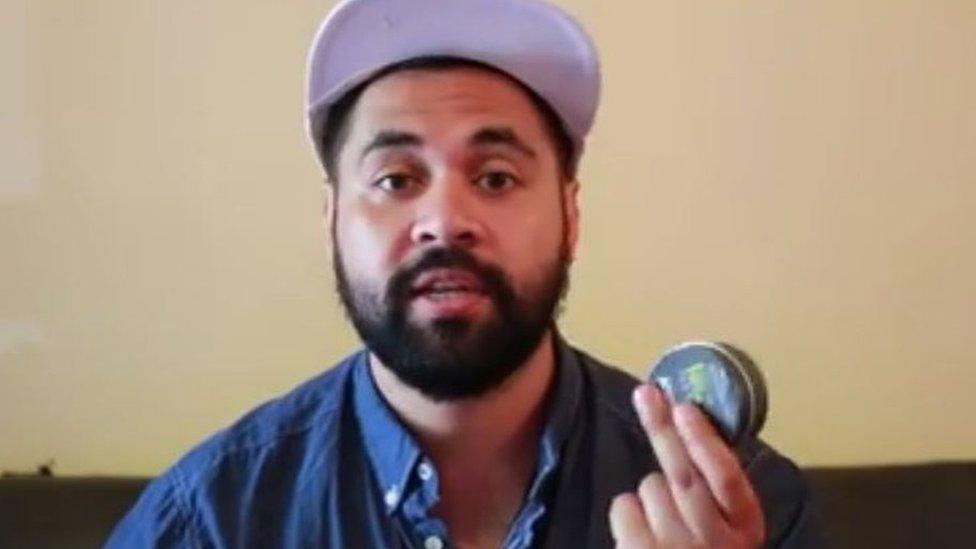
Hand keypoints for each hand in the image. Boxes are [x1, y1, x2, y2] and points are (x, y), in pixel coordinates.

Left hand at [608, 384, 764, 547]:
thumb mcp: (727, 537)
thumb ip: (718, 500)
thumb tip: (689, 438)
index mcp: (746, 532)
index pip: (728, 477)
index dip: (704, 439)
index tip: (685, 407)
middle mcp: (715, 541)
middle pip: (682, 472)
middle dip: (662, 429)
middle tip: (647, 395)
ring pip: (650, 486)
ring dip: (648, 494)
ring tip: (659, 526)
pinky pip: (623, 506)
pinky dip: (626, 514)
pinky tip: (638, 537)